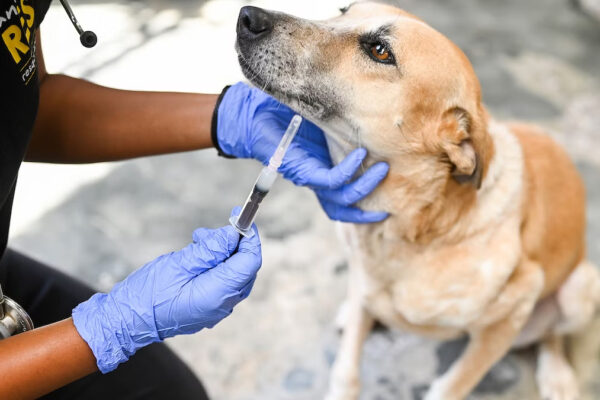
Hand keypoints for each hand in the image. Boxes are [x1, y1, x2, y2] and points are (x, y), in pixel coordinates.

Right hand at [72, 216, 260, 372]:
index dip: (249, 238)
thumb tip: (232, 235)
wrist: (126, 321)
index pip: (249, 262)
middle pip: (244, 267)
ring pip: (232, 273)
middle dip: (231, 244)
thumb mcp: (179, 264)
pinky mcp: (207, 309)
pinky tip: (196, 257)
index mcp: (218, 294)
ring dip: (219, 253)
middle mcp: (222, 305)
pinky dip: (214, 266)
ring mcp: (216, 309)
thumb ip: (210, 249)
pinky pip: (221, 283)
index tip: (241, 219)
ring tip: (196, 241)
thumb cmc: (148, 294)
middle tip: (209, 232)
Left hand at [214, 82, 388, 222]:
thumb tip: (371, 109)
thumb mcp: (320, 118)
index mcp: (323, 168)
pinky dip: (348, 172)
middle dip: (371, 207)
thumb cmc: (284, 114)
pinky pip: (330, 180)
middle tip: (396, 192)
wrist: (252, 114)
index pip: (347, 192)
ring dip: (365, 188)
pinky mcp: (301, 170)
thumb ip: (340, 122)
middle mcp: (317, 178)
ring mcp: (309, 176)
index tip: (393, 179)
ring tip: (384, 171)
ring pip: (342, 197)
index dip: (370, 194)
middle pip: (346, 205)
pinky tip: (361, 155)